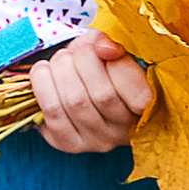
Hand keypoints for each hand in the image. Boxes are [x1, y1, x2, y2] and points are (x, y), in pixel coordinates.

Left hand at [27, 32, 151, 152]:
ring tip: (59, 59)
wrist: (80, 88)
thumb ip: (112, 46)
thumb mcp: (114, 53)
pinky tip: (43, 73)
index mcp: (146, 110)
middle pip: (102, 95)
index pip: (139, 94)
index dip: (118, 64)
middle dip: (82, 60)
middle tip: (74, 50)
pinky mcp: (68, 143)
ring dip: (60, 70)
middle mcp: (123, 132)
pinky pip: (52, 114)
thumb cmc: (103, 68)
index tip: (100, 47)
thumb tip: (102, 48)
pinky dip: (42, 86)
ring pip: (75, 103)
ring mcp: (96, 141)